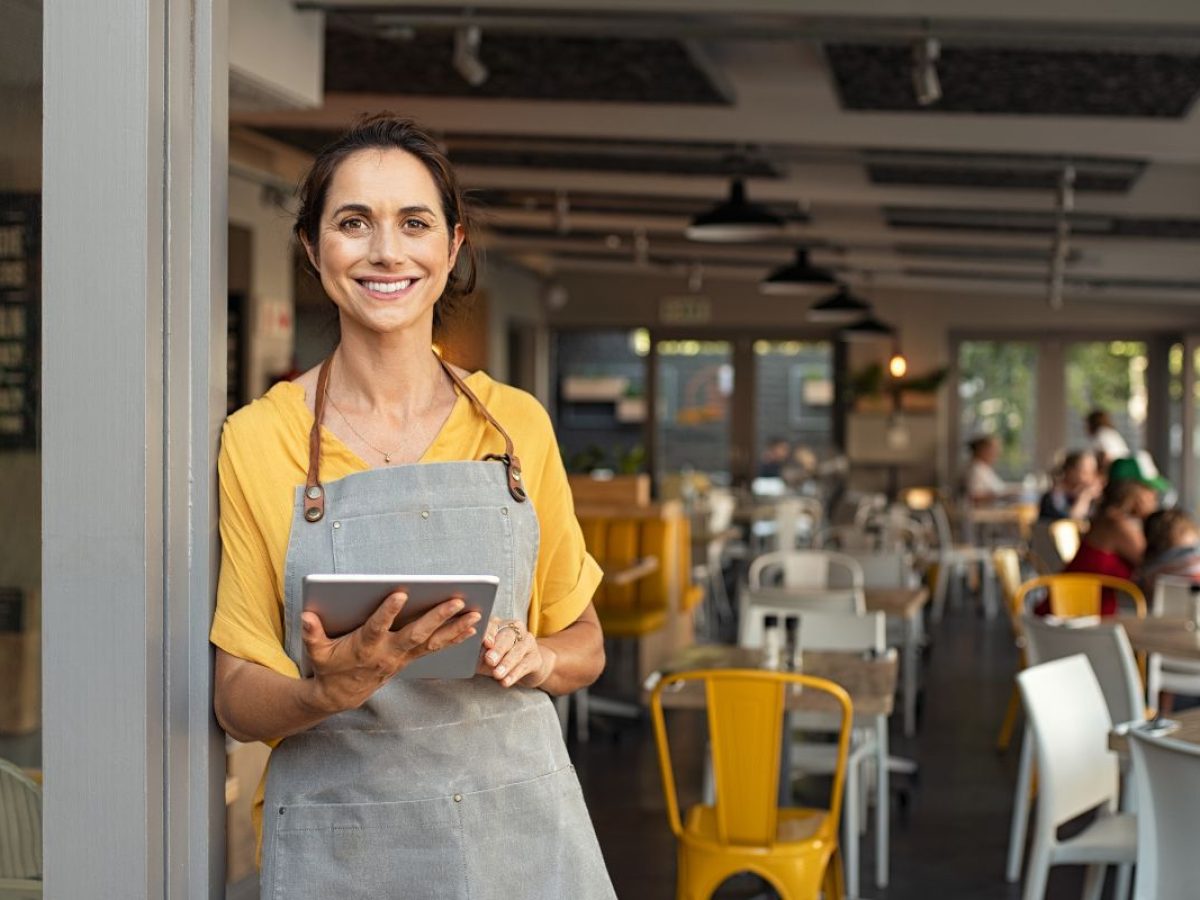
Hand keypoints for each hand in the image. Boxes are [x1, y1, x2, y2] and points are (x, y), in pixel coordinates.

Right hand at [301, 591, 480, 712]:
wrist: (341, 695)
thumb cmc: (329, 666)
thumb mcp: (316, 651)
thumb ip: (312, 633)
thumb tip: (307, 616)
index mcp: (365, 646)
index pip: (377, 627)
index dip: (388, 612)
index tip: (400, 594)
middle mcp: (388, 652)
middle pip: (416, 633)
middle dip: (437, 617)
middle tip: (457, 600)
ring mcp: (402, 657)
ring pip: (433, 641)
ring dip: (455, 628)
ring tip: (475, 613)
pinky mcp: (410, 659)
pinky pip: (436, 648)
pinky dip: (454, 637)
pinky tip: (472, 627)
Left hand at [477, 616, 555, 688]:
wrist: (524, 668)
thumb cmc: (498, 659)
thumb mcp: (484, 655)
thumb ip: (476, 653)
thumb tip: (464, 657)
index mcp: (499, 624)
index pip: (493, 624)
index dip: (489, 633)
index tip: (485, 643)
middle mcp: (515, 629)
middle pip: (507, 636)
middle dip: (498, 649)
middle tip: (489, 660)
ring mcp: (528, 642)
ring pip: (518, 650)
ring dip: (506, 663)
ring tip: (497, 675)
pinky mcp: (536, 657)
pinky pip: (525, 665)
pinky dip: (514, 674)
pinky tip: (506, 682)